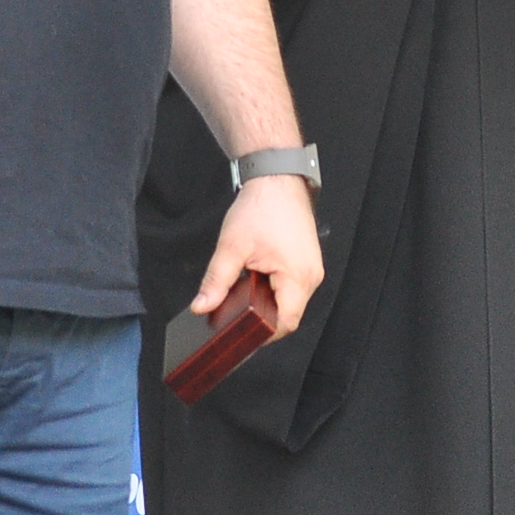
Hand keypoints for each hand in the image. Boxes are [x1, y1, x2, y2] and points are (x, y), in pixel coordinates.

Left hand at [193, 174, 324, 337]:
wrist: (276, 179)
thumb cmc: (261, 207)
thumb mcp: (231, 247)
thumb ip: (215, 281)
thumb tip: (202, 307)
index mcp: (297, 276)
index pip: (285, 323)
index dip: (263, 334)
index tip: (241, 336)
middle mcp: (311, 276)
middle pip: (288, 315)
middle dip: (262, 319)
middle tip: (236, 317)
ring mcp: (311, 269)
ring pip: (290, 302)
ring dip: (268, 303)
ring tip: (244, 297)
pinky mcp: (306, 262)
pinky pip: (292, 288)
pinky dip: (274, 290)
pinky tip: (256, 283)